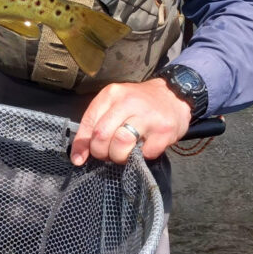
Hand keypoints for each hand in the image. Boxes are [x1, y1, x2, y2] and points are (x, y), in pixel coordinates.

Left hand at [70, 78, 191, 165]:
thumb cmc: (139, 103)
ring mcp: (147, 116)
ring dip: (119, 157)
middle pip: (102, 135)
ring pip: (121, 144)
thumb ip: (96, 125)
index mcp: (112, 94)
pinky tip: (144, 148)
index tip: (79, 159)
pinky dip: (142, 156)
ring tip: (125, 154)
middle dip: (101, 152)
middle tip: (109, 154)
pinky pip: (145, 153)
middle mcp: (128, 102)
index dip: (82, 145)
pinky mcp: (164, 130)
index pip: (89, 122)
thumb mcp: (115, 105)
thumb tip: (78, 156)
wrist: (174, 95)